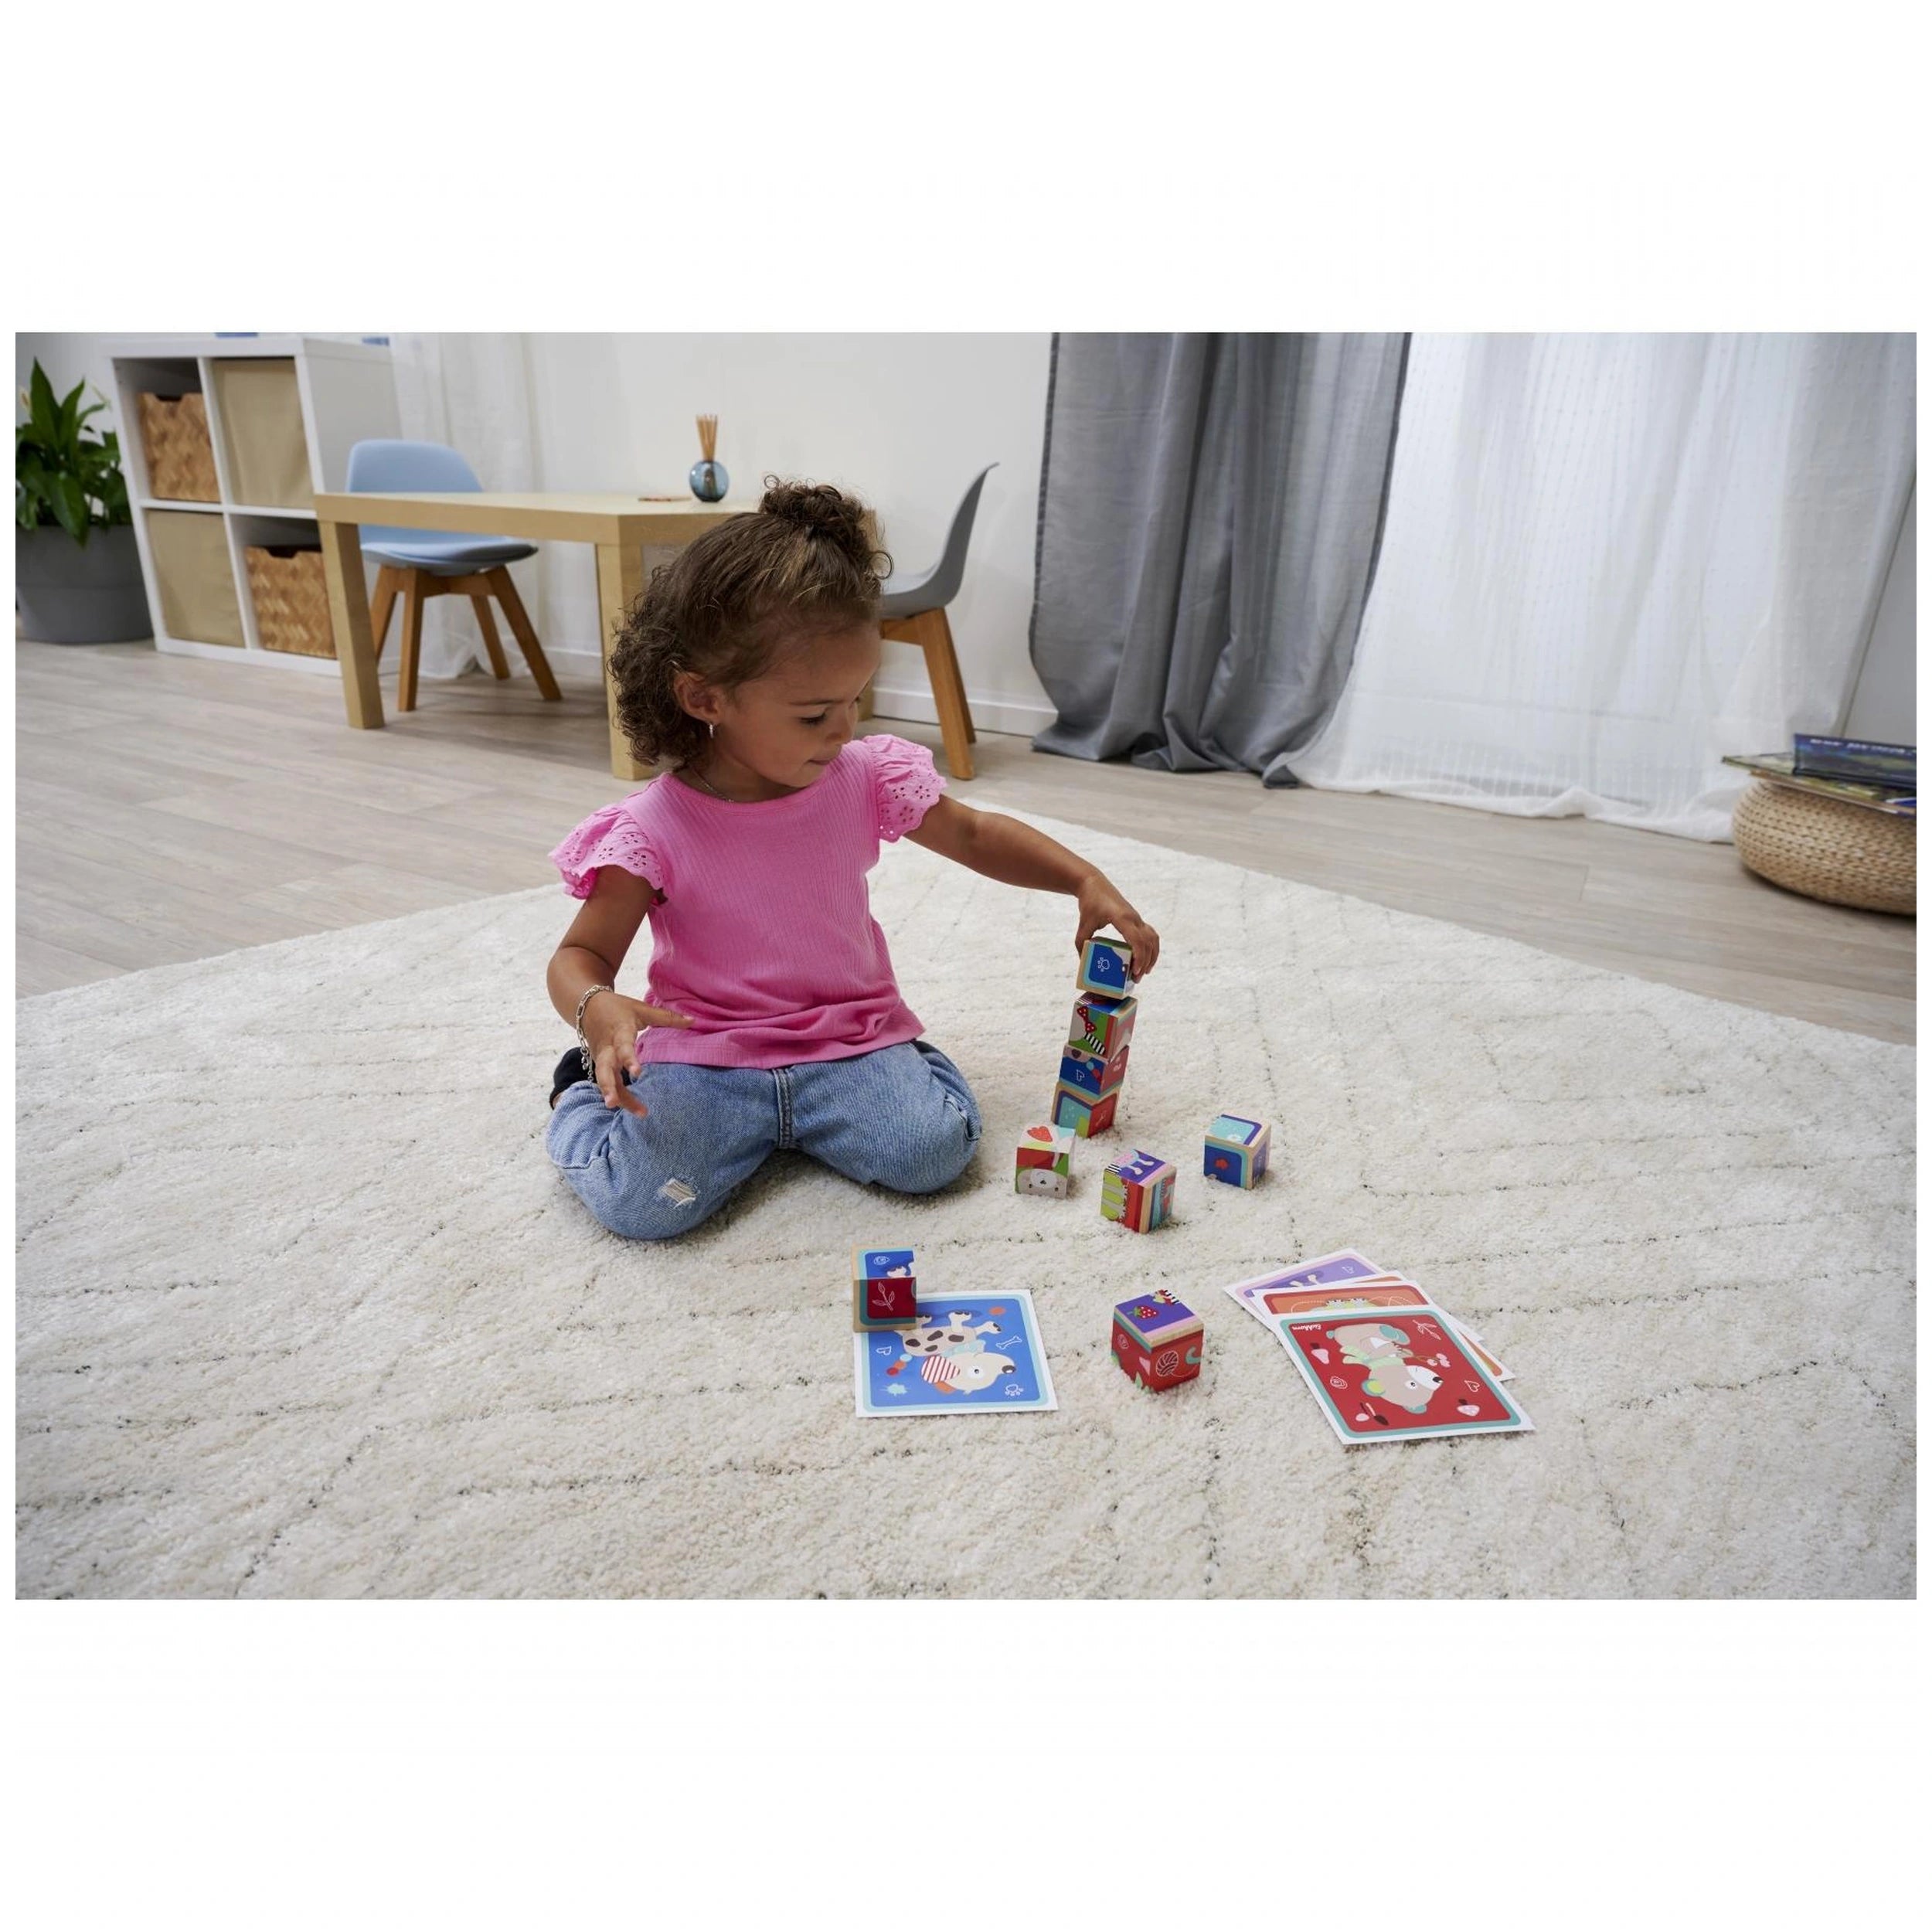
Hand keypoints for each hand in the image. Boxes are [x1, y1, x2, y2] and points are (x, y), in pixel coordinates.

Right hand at [582, 989, 691, 1113]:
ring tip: (639, 1113)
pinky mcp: (600, 1065)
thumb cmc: (617, 1007)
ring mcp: (601, 1059)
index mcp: (618, 1032)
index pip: (623, 1048)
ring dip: (618, 1097)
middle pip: (604, 1071)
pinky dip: (618, 1096)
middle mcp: (607, 1049)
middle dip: (608, 1088)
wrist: (585, 1007)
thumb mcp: (641, 1009)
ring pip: (605, 1081)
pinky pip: (607, 1083)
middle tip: (613, 1103)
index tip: (637, 1073)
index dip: (629, 1060)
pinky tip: (633, 1108)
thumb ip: (666, 1017)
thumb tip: (692, 1020)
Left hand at [1075, 876, 1160, 980]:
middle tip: (1136, 978)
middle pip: (1147, 942)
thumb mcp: (1084, 925)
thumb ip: (1082, 943)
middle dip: (1145, 962)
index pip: (1136, 939)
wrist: (1095, 885)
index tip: (1135, 971)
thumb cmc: (1090, 903)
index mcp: (1122, 917)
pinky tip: (1146, 958)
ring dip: (1151, 956)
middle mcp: (1133, 918)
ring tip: (1144, 971)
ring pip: (1153, 939)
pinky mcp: (1137, 919)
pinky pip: (1150, 934)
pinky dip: (1151, 947)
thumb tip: (1084, 962)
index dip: (1139, 956)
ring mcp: (1137, 918)